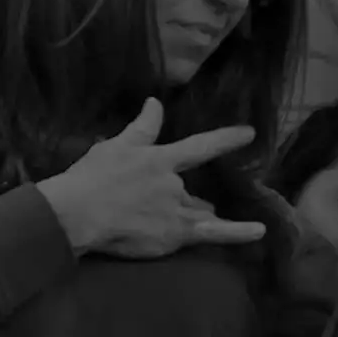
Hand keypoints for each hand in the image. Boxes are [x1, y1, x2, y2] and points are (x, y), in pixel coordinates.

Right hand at [36, 101, 268, 258]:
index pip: (199, 146)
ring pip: (200, 211)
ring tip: (201, 216)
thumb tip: (155, 102)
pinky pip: (214, 234)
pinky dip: (238, 233)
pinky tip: (259, 231)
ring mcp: (178, 210)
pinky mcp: (176, 235)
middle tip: (166, 205)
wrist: (79, 214)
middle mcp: (175, 184)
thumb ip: (141, 127)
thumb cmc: (92, 178)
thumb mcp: (115, 146)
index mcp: (161, 160)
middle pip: (190, 190)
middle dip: (184, 197)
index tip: (250, 133)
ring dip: (200, 212)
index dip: (225, 139)